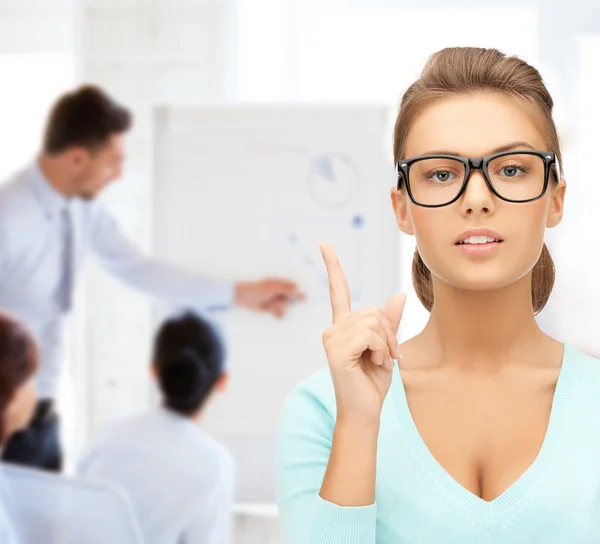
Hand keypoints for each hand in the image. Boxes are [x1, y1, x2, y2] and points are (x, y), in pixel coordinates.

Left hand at [234, 278, 304, 317]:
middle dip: (284, 301)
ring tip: (269, 305)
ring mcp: (276, 300)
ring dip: (278, 307)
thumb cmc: (257, 289)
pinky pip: (280, 313)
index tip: (305, 298)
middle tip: (275, 300)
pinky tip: (274, 314)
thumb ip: (286, 288)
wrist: (244, 297)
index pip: (294, 288)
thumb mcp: (273, 288)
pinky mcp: (272, 307)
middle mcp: (280, 292)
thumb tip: (298, 288)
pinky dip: (277, 314)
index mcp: (281, 284)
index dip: (299, 293)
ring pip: (285, 307)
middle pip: (290, 299)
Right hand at [321, 244, 405, 423]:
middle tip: (387, 356)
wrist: (365, 412)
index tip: (324, 245)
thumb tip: (399, 295)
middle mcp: (333, 329)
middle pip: (374, 311)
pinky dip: (382, 349)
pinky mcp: (336, 350)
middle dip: (390, 333)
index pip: (338, 291)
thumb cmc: (373, 382)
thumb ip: (390, 323)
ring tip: (379, 362)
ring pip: (375, 321)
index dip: (333, 267)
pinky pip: (371, 335)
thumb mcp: (387, 348)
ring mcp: (332, 338)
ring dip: (387, 343)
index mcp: (343, 327)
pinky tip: (375, 364)